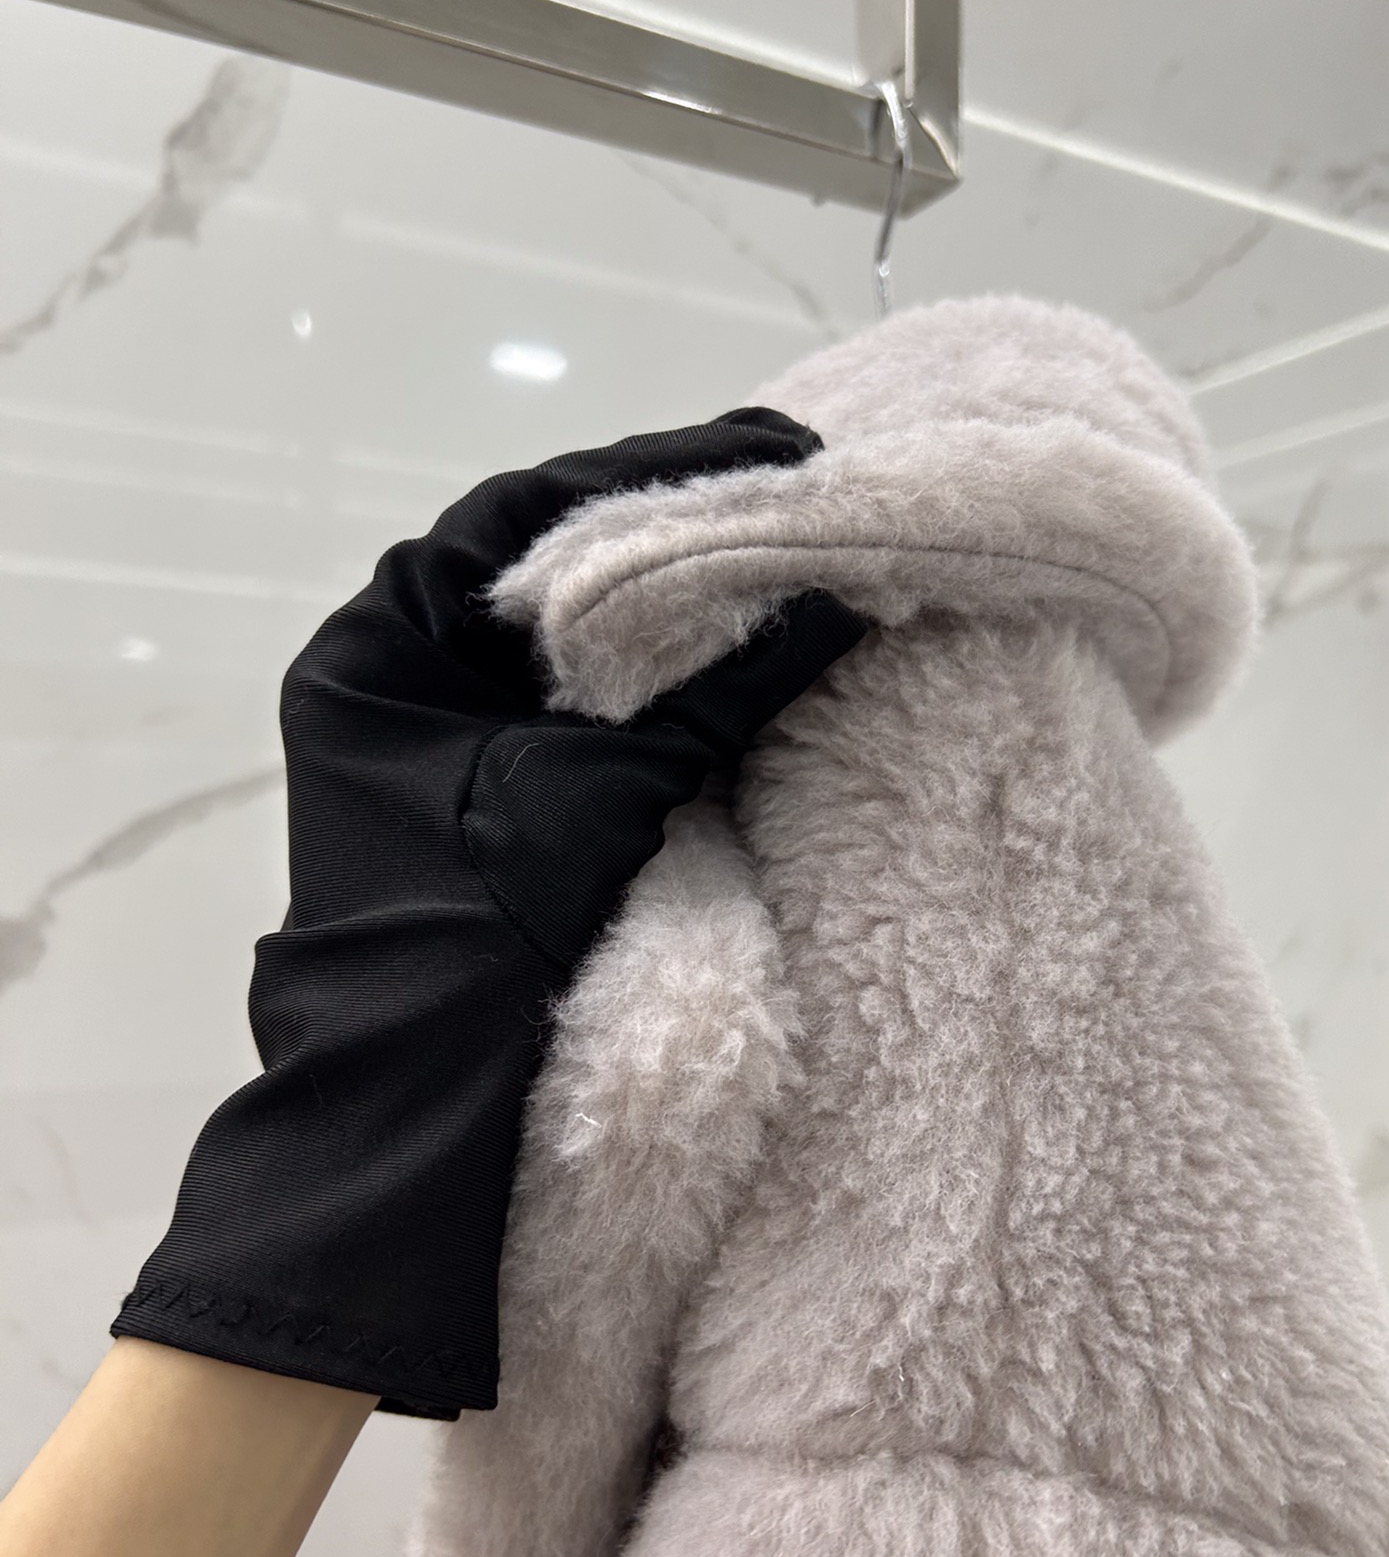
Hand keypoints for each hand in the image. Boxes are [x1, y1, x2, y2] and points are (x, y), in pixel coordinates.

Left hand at [112, 411, 866, 1414]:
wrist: (420, 1108)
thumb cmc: (479, 932)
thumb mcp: (600, 793)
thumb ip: (718, 691)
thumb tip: (843, 593)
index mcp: (376, 643)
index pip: (522, 514)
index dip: (648, 474)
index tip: (767, 449)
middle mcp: (391, 673)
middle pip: (546, 569)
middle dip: (665, 535)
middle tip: (790, 495)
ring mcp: (433, 736)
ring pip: (566, 638)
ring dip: (664, 604)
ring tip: (776, 554)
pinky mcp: (482, 793)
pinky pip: (576, 705)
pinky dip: (651, 678)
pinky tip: (728, 650)